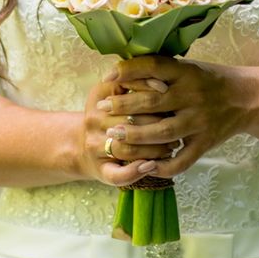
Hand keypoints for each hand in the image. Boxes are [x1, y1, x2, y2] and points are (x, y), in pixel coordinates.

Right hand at [80, 72, 172, 186]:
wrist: (81, 144)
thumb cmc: (111, 114)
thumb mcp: (116, 92)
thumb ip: (137, 83)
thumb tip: (163, 84)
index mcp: (98, 96)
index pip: (125, 90)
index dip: (147, 90)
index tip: (166, 90)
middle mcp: (92, 120)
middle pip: (129, 121)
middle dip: (157, 123)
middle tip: (177, 125)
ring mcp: (94, 147)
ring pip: (128, 148)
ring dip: (154, 148)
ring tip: (173, 145)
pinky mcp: (100, 170)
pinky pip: (118, 175)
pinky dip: (135, 171)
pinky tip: (151, 166)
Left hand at [94, 55, 254, 177]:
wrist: (249, 97)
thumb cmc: (209, 79)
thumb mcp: (188, 66)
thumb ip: (160, 68)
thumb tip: (120, 68)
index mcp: (187, 72)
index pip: (154, 66)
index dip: (129, 71)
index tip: (108, 77)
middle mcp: (194, 96)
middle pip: (153, 102)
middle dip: (123, 106)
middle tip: (101, 108)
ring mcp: (201, 121)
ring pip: (163, 133)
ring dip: (136, 136)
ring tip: (114, 135)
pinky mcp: (207, 142)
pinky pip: (183, 159)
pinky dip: (164, 166)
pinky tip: (145, 166)